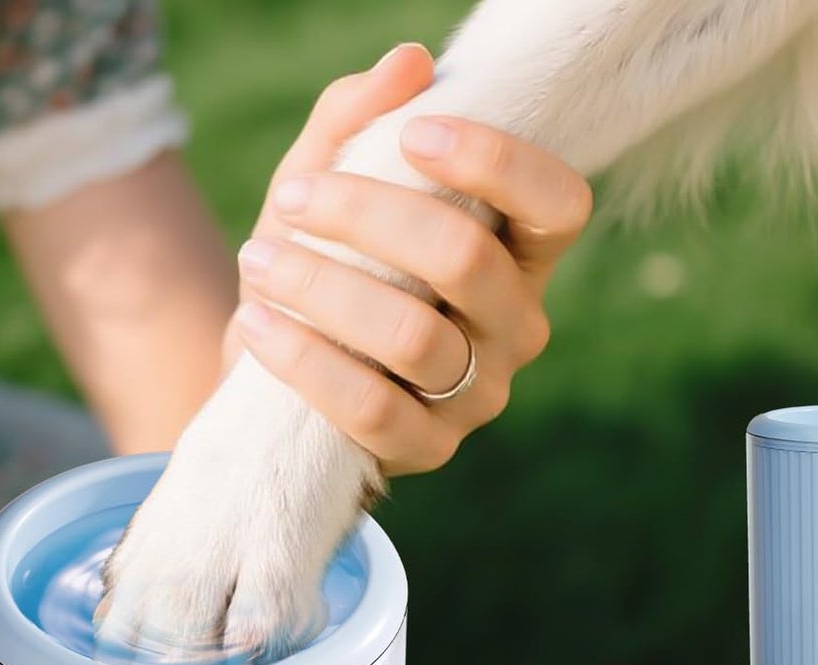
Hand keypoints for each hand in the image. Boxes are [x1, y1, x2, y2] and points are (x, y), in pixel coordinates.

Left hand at [225, 42, 592, 473]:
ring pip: (413, 336)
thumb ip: (357, 122)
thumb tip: (408, 64)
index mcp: (518, 254)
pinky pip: (372, 407)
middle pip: (466, 260)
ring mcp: (478, 395)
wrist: (280, 375)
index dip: (498, 162)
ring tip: (260, 260)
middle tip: (294, 200)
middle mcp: (516, 328)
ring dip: (325, 288)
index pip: (558, 204)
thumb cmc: (325, 266)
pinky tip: (258, 322)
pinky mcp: (427, 448)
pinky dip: (306, 360)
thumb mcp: (328, 186)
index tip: (413, 134)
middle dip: (368, 217)